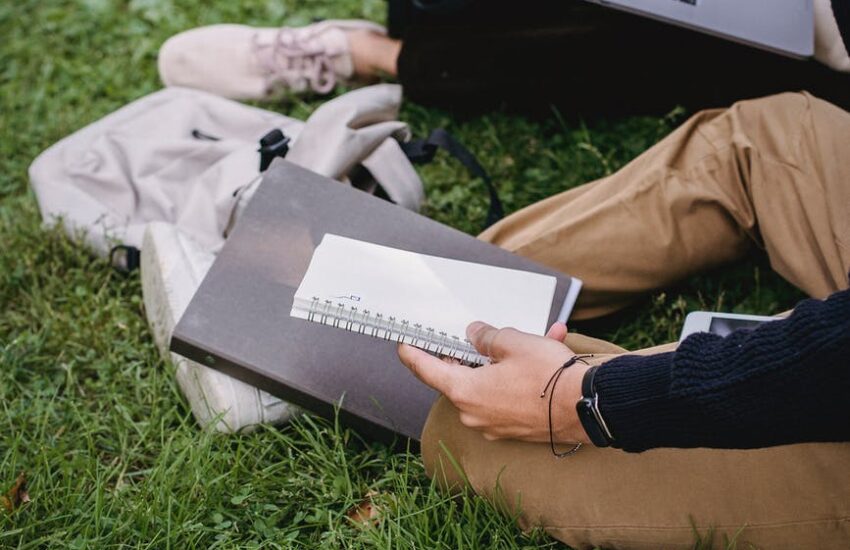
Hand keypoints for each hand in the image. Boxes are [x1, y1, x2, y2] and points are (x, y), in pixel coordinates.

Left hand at [398, 321, 590, 443]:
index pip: (427, 370)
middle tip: (473, 335)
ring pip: (490, 383)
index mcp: (465, 392)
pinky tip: (546, 350)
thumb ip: (487, 337)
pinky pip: (510, 395)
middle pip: (460, 377)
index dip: (412, 354)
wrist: (588, 407)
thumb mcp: (513, 342)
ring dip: (505, 361)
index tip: (402, 344)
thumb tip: (475, 335)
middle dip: (470, 353)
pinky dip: (522, 376)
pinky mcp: (515, 428)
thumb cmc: (548, 376)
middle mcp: (475, 413)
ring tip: (534, 338)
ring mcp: (495, 424)